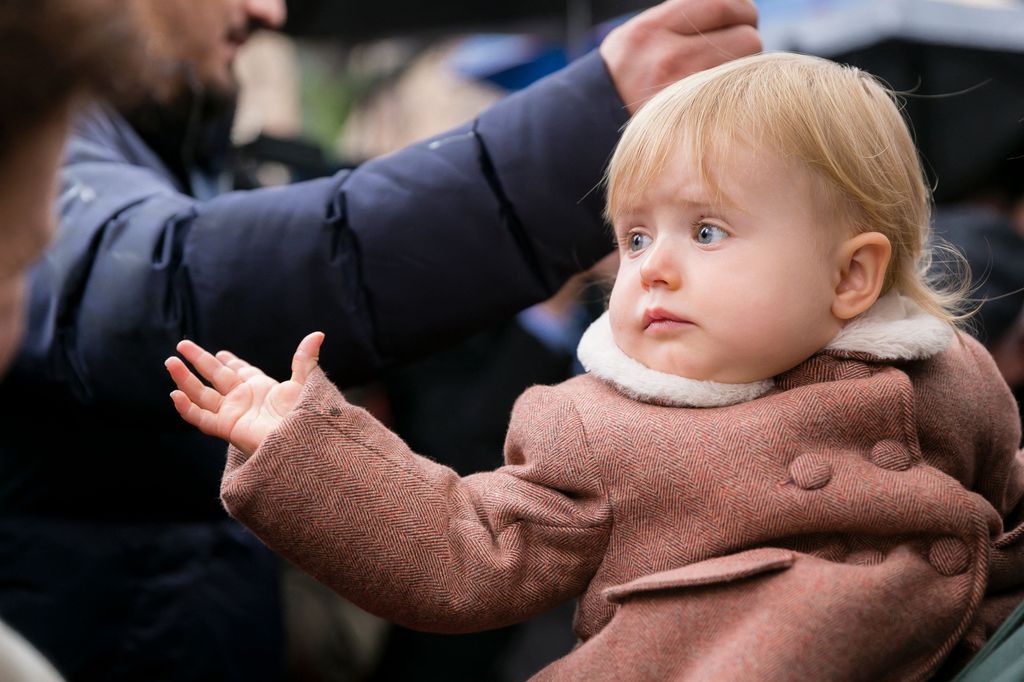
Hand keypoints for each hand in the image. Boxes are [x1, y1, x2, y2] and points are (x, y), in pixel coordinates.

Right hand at [165, 332, 324, 455]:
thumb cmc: (306, 416)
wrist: (302, 441)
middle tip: (182, 346)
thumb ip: (305, 359)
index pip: (240, 372)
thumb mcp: (305, 382)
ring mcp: (232, 413)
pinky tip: (175, 394)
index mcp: (261, 388)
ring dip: (185, 379)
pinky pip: (200, 418)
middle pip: (215, 377)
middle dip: (199, 361)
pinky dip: (186, 407)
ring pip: (202, 394)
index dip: (229, 362)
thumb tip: (318, 334)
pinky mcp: (226, 428)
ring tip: (170, 362)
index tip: (220, 353)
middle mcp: (244, 399)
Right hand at [600, 0, 760, 112]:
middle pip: (745, 37)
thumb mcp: (641, 31)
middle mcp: (666, 59)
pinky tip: (721, 92)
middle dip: (749, 39)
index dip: (742, 9)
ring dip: (746, 68)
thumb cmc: (626, 72)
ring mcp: (681, 95)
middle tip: (738, 46)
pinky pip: (735, 99)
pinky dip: (737, 92)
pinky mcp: (691, 121)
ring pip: (746, 71)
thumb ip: (682, 16)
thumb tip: (731, 7)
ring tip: (726, 71)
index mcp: (652, 29)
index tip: (742, 17)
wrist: (592, 120)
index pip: (721, 5)